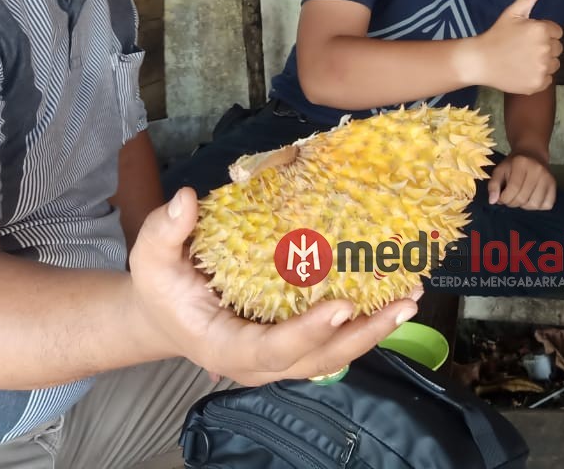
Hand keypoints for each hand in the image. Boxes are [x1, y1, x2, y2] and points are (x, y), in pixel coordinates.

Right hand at [128, 189, 417, 385]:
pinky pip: (335, 341)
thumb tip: (186, 200)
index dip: (308, 333)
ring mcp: (280, 358)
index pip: (271, 350)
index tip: (342, 305)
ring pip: (334, 356)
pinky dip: (366, 322)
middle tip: (404, 302)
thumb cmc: (163, 286)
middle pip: (318, 360)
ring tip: (411, 297)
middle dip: (364, 334)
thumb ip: (166, 230)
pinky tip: (396, 294)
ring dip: (375, 330)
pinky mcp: (295, 345)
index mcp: (223, 347)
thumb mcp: (152, 257)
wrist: (165, 315)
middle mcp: (258, 363)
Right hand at [470, 0, 562, 94]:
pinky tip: (523, 71)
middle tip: (524, 49)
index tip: (527, 37)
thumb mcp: (512, 13)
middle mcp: (545, 49)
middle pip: (557, 49)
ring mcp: (542, 68)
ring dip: (543, 63)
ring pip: (554, 64)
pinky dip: (538, 77)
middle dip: (545, 47)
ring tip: (524, 60)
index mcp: (542, 30)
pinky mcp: (538, 84)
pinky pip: (547, 79)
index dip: (543, 33)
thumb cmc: (496, 35)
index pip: (557, 32)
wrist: (480, 61)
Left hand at [488, 153, 555, 209]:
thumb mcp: (499, 170)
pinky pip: (547, 205)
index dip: (504, 199)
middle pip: (523, 198)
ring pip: (535, 204)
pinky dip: (537, 206)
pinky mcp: (554, 185)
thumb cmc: (513, 164)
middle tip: (510, 198)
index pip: (513, 189)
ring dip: (524, 206)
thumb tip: (492, 201)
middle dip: (512, 203)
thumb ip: (493, 185)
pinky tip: (531, 198)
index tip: (501, 198)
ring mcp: (547, 178)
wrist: (532, 153)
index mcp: (521, 163)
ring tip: (520, 197)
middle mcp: (537, 170)